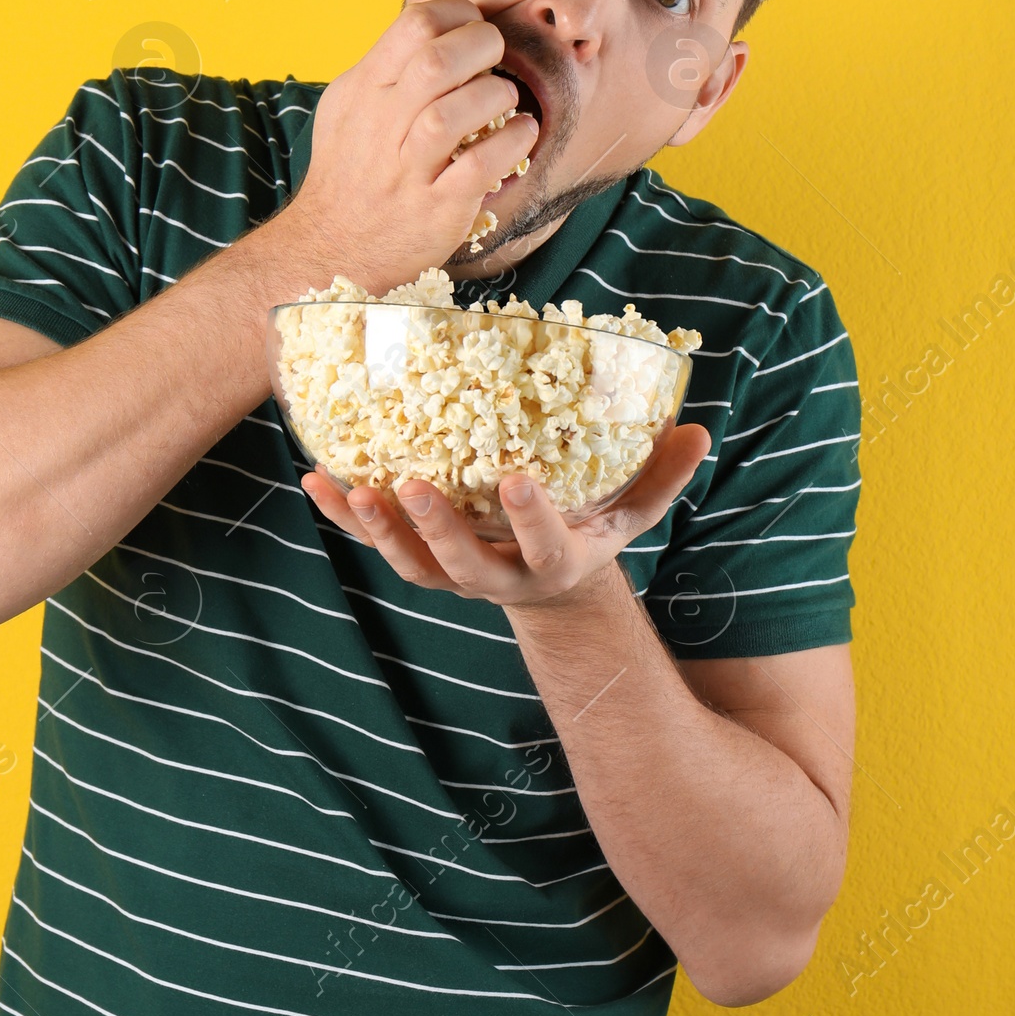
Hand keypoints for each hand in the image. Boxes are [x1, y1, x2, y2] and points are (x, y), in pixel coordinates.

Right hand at [280, 0, 537, 293]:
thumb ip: (385, 69)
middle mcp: (381, 125)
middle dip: (482, 46)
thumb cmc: (349, 172)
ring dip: (496, 97)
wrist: (331, 248)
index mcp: (364, 90)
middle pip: (437, 60)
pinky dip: (511, 144)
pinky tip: (521, 135)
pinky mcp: (436, 208)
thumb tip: (435, 29)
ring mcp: (407, 169)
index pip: (414, 25)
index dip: (458, 14)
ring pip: (455, 112)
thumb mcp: (348, 108)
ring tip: (506, 104)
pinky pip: (478, 167)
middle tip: (496, 58)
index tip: (473, 27)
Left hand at [300, 422, 712, 608]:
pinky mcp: (420, 562)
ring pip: (410, 565)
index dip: (530, 521)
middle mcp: (499, 577)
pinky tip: (315, 481)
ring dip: (377, 530)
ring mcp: (454, 573)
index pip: (545, 548)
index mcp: (556, 561)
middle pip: (463, 565)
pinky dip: (345, 517)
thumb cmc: (592, 529)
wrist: (550, 585)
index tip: (516, 482)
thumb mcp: (633, 508)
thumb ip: (662, 475)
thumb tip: (698, 431)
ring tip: (346, 488)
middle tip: (411, 487)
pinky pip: (377, 545)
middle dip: (436, 529)